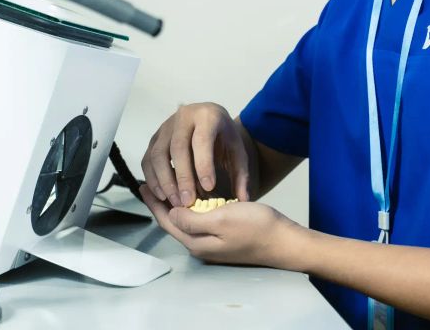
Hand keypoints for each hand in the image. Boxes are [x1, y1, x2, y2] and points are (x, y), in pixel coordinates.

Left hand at [140, 185, 306, 269]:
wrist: (285, 241)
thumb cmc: (257, 228)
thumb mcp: (222, 219)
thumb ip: (193, 220)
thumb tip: (172, 214)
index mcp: (197, 242)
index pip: (167, 221)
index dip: (154, 203)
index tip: (144, 184)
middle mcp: (202, 246)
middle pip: (174, 222)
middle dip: (161, 203)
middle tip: (150, 183)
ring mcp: (214, 243)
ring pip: (187, 222)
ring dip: (176, 204)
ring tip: (168, 185)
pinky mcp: (225, 238)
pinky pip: (201, 221)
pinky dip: (192, 207)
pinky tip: (194, 196)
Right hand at [141, 102, 251, 207]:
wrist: (209, 119)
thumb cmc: (224, 137)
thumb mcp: (238, 152)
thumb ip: (241, 175)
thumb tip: (243, 200)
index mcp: (207, 116)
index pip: (202, 140)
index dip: (204, 164)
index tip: (209, 188)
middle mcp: (183, 117)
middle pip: (177, 148)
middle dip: (182, 177)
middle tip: (188, 201)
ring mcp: (165, 126)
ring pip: (158, 154)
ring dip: (164, 180)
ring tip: (175, 202)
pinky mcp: (154, 138)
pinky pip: (148, 159)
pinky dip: (152, 178)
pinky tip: (162, 195)